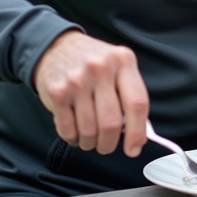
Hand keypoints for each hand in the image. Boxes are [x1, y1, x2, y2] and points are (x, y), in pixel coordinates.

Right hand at [33, 30, 149, 156]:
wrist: (57, 47)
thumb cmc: (94, 64)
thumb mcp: (118, 66)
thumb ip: (130, 94)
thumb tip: (139, 135)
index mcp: (123, 61)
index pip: (137, 103)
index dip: (137, 132)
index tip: (134, 149)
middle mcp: (101, 68)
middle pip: (112, 123)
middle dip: (109, 143)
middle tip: (107, 146)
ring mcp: (77, 80)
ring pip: (89, 131)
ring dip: (90, 143)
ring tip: (90, 138)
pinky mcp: (57, 92)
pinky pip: (68, 130)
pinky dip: (74, 139)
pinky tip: (76, 132)